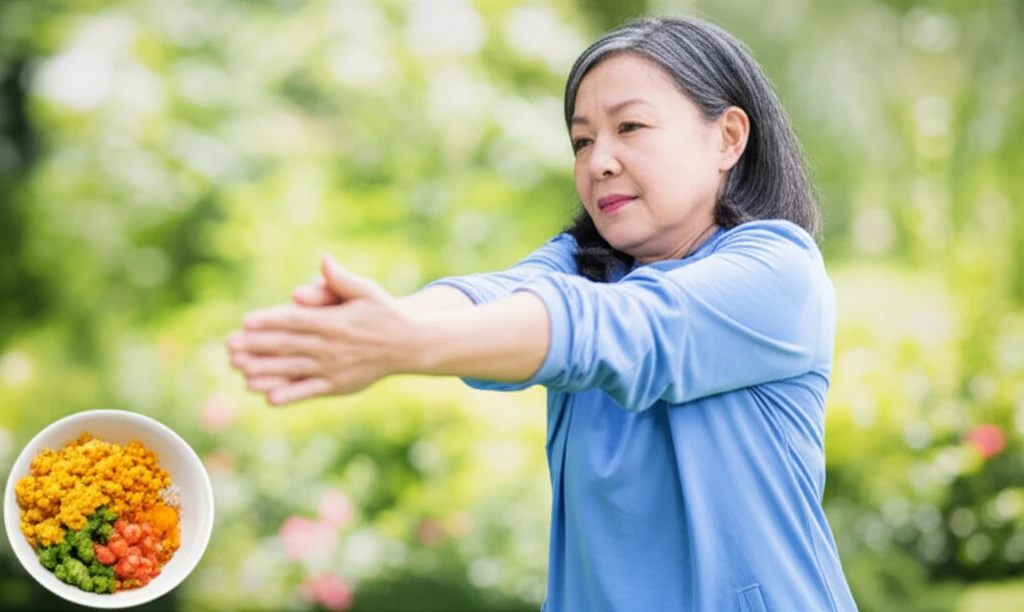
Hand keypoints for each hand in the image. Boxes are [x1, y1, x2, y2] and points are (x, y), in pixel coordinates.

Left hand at [227, 255, 417, 405]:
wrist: (410, 345)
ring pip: (293, 370)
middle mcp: (332, 346)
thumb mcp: (367, 291)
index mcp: (335, 322)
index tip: (246, 322)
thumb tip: (324, 260)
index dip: (270, 321)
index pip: (296, 321)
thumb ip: (341, 280)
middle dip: (257, 346)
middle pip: (288, 346)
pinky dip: (289, 395)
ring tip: (240, 371)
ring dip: (265, 371)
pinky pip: (309, 392)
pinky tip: (267, 398)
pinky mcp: (339, 386)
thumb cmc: (384, 313)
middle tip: (230, 346)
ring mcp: (334, 368)